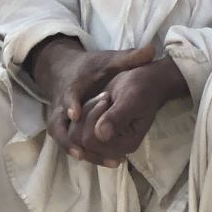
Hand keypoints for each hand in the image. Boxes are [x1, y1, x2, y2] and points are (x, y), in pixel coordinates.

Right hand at [31, 40, 158, 165]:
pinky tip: (100, 161)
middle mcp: (61, 105)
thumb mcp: (110, 60)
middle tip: (83, 152)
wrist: (64, 69)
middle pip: (59, 124)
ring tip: (97, 161)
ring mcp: (59, 117)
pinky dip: (79, 151)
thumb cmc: (91, 67)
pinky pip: (67, 141)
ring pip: (62, 136)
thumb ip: (130, 57)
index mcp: (73, 86)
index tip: (76, 114)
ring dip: (75, 149)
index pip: (69, 95)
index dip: (71, 104)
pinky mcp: (62, 126)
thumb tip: (152, 50)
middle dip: (69, 139)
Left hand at [75, 58, 187, 165]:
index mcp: (126, 145)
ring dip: (84, 114)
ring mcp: (102, 143)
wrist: (143, 83)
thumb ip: (118, 117)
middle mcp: (112, 149)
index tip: (106, 101)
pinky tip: (97, 103)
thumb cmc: (142, 90)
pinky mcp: (95, 134)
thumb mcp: (132, 100)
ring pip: (74, 135)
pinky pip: (74, 129)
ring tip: (102, 100)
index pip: (93, 142)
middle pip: (81, 141)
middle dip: (88, 116)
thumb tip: (102, 134)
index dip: (93, 121)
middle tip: (104, 99)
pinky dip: (81, 113)